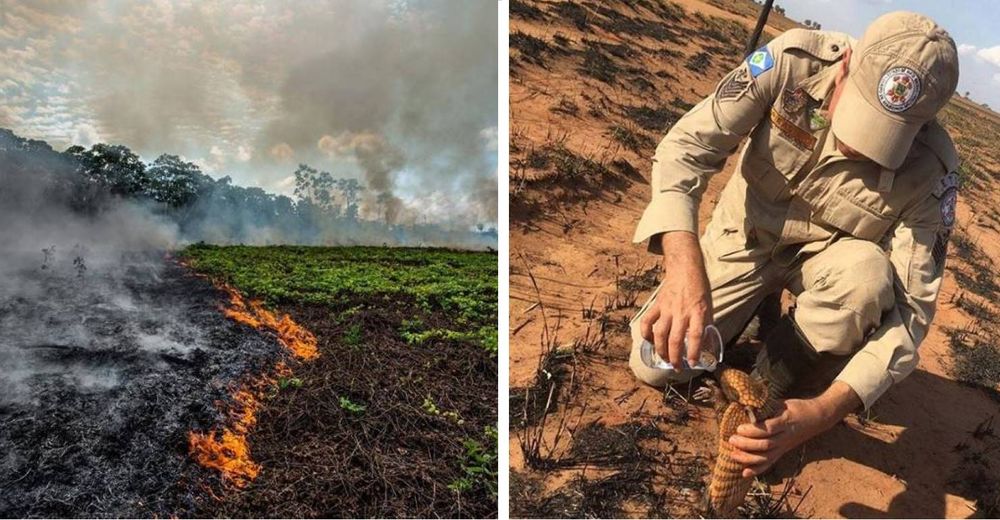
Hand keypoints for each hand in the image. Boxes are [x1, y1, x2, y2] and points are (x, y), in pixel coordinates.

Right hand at [639, 231, 711, 367]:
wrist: (685, 269)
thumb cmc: (699, 288)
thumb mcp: (708, 306)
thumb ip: (706, 325)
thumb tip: (706, 345)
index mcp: (698, 312)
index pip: (696, 336)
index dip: (694, 351)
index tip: (693, 363)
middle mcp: (682, 312)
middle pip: (675, 339)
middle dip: (675, 357)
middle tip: (676, 367)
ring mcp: (667, 309)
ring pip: (660, 334)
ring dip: (661, 349)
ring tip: (664, 359)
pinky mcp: (657, 305)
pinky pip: (647, 321)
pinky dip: (646, 333)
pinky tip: (649, 341)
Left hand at [726, 382, 860, 476]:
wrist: (818, 418)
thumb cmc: (797, 408)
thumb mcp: (784, 404)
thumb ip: (767, 407)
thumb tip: (746, 406)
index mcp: (786, 422)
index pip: (768, 429)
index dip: (753, 430)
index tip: (739, 427)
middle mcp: (785, 437)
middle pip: (765, 445)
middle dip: (746, 444)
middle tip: (732, 439)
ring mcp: (784, 446)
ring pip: (767, 457)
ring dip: (748, 458)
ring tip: (733, 454)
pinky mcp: (783, 452)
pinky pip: (770, 463)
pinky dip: (757, 469)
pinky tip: (744, 473)